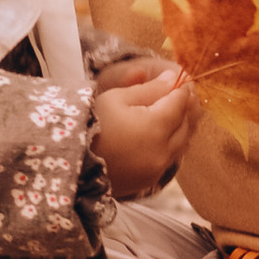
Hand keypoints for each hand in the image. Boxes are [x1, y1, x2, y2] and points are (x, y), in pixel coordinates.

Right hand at [92, 61, 197, 199]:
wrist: (72, 164)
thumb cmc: (92, 125)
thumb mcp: (117, 98)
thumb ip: (150, 88)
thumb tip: (173, 79)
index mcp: (155, 127)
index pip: (180, 102)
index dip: (182, 88)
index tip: (181, 79)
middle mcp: (163, 150)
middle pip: (186, 124)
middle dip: (186, 107)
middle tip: (180, 94)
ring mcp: (158, 168)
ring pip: (183, 143)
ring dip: (182, 126)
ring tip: (172, 112)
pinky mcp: (150, 180)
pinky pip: (171, 158)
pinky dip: (172, 144)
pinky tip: (162, 134)